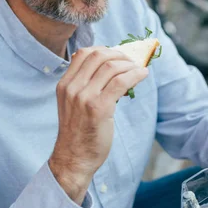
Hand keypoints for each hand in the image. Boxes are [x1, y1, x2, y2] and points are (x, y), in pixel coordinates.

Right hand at [48, 46, 148, 203]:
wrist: (74, 158)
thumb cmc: (78, 132)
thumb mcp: (74, 104)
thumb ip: (87, 86)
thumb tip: (114, 68)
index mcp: (65, 84)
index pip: (83, 53)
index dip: (104, 49)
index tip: (117, 54)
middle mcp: (72, 88)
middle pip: (98, 55)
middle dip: (119, 54)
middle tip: (131, 60)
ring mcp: (84, 97)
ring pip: (112, 67)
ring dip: (130, 65)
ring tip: (138, 69)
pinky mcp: (99, 108)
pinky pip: (121, 82)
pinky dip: (135, 75)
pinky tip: (143, 75)